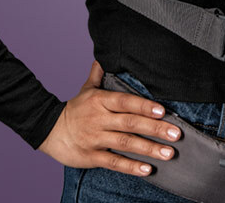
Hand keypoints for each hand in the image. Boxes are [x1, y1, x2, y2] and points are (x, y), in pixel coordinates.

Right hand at [37, 61, 181, 175]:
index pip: (125, 102)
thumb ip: (98, 74)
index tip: (162, 110)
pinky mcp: (91, 157)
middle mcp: (99, 119)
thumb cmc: (74, 110)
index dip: (144, 106)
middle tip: (176, 134)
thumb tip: (104, 55)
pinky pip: (113, 162)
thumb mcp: (86, 89)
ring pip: (125, 144)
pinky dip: (131, 167)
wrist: (48, 130)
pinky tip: (147, 169)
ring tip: (168, 153)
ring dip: (148, 149)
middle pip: (130, 123)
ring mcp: (95, 139)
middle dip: (155, 129)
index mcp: (100, 101)